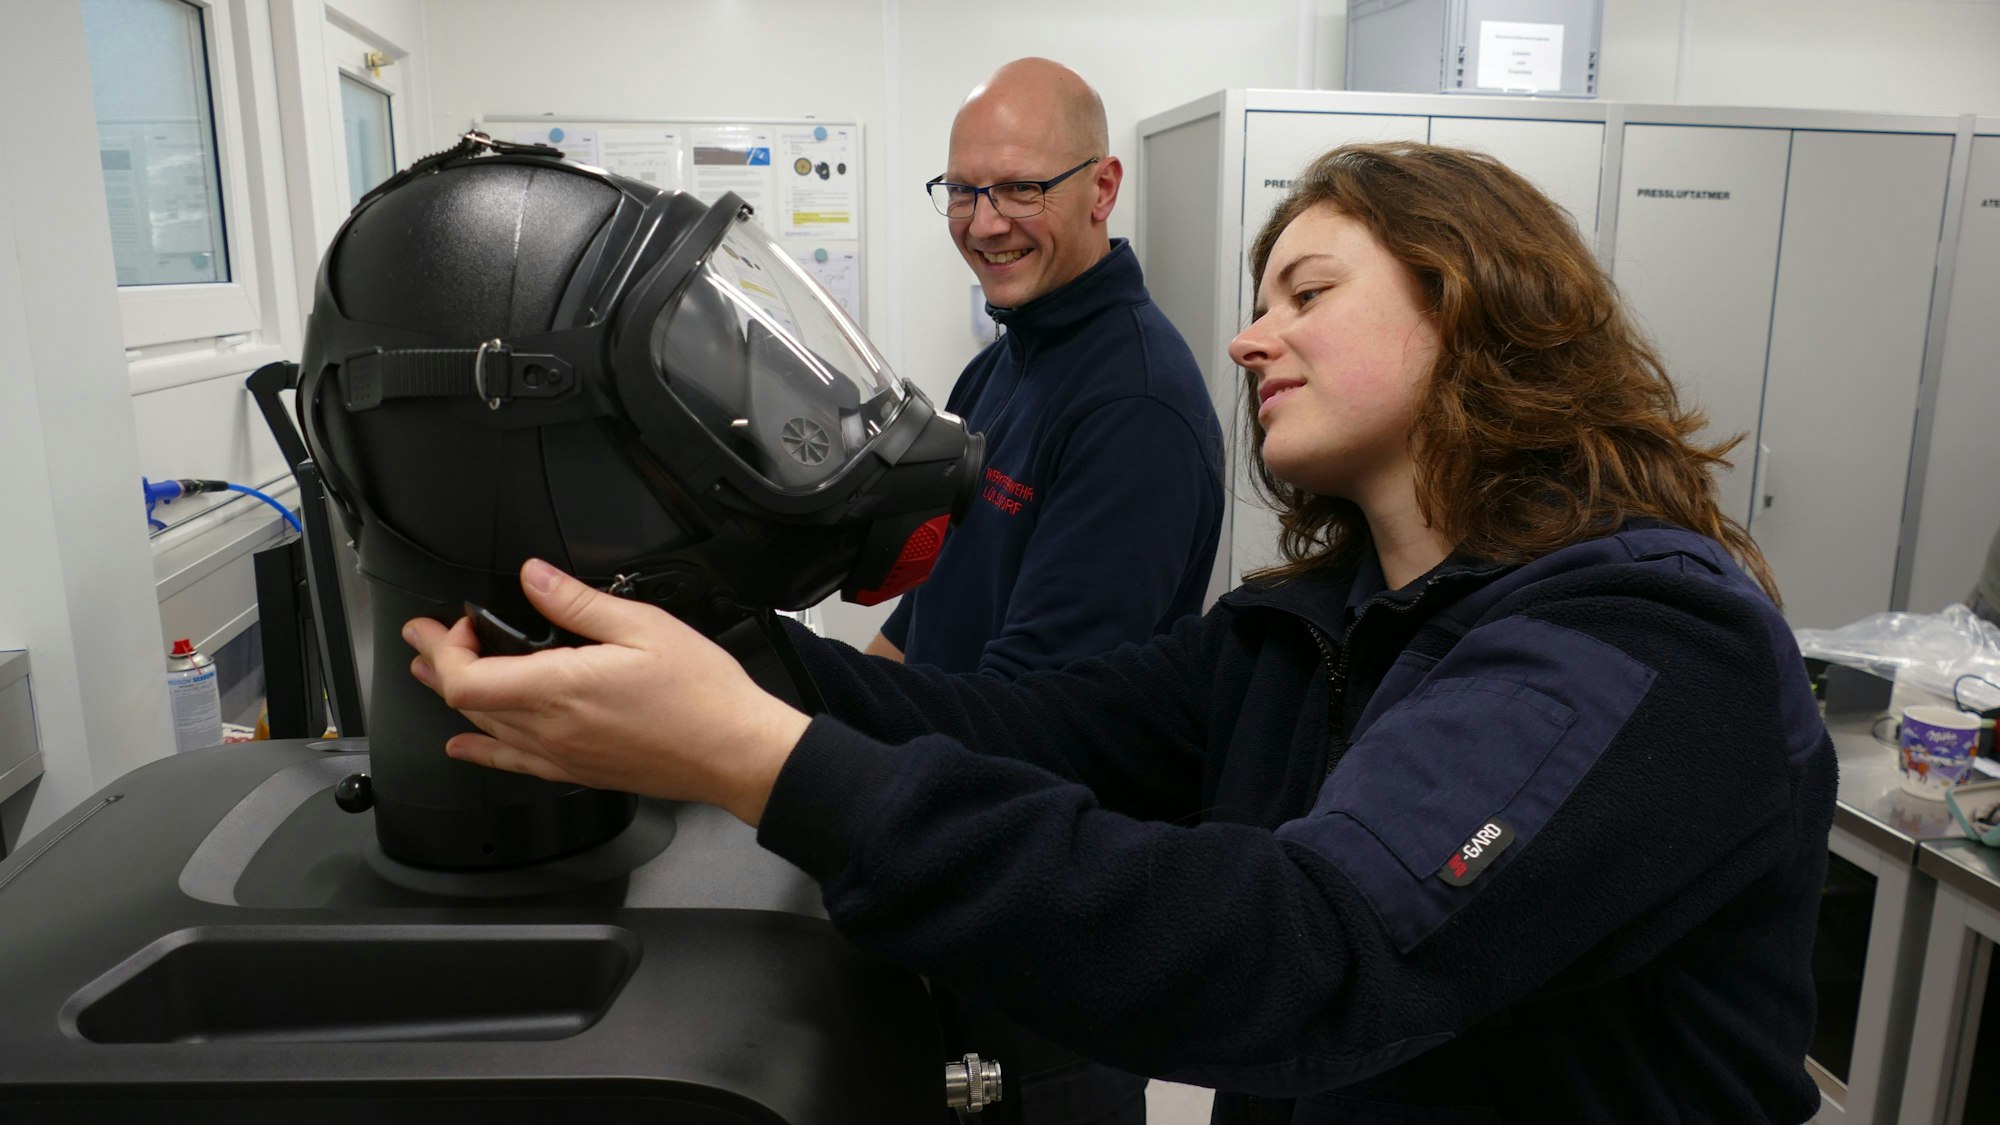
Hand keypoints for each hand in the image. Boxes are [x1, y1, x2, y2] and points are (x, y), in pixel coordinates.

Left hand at [402, 558, 811, 825]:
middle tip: (423, 637)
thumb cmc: (702, 695)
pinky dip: (480, 751)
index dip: (445, 648)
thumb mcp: (643, 626)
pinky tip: (464, 746)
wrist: (734, 752)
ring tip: (432, 675)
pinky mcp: (578, 772)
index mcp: (561, 689)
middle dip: (436, 664)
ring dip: (452, 698)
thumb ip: (577, 602)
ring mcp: (562, 756)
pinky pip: (512, 764)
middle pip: (466, 703)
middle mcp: (552, 729)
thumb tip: (533, 577)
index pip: (466, 679)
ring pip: (485, 729)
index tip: (449, 622)